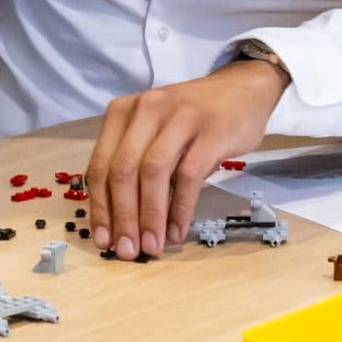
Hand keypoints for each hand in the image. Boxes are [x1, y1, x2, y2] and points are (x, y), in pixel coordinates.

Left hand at [87, 57, 288, 260]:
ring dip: (150, 216)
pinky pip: (189, 175)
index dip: (100, 208)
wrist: (242, 90)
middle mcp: (147, 109)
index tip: (104, 239)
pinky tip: (177, 231)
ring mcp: (180, 116)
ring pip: (153, 172)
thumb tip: (122, 223)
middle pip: (124, 170)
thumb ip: (136, 165)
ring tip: (152, 246)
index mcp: (123, 111)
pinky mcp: (211, 130)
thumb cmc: (192, 120)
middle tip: (127, 251)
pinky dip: (180, 208)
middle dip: (122, 217)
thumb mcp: (155, 132)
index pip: (102, 165)